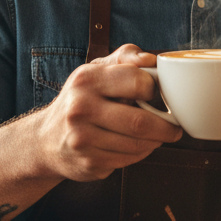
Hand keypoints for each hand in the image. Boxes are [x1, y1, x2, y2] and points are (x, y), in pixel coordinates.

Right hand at [33, 44, 182, 181]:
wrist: (45, 140)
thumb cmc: (81, 99)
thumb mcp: (96, 70)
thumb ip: (125, 56)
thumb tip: (152, 60)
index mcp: (86, 80)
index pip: (137, 82)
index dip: (155, 89)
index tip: (160, 95)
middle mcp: (80, 109)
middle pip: (140, 122)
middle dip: (166, 127)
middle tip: (175, 127)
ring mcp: (82, 139)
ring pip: (137, 145)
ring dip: (155, 142)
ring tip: (158, 136)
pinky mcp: (88, 163)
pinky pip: (129, 160)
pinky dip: (141, 154)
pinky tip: (137, 146)